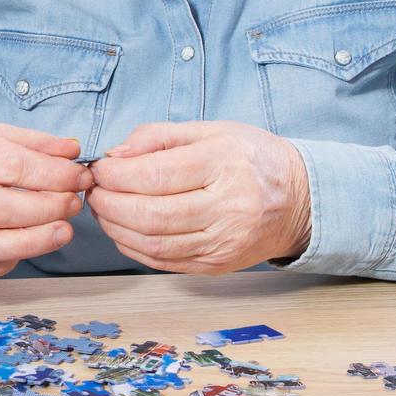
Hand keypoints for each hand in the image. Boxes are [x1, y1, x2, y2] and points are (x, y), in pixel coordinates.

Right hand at [0, 121, 91, 282]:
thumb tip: (73, 153)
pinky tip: (25, 247)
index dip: (53, 175)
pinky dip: (6, 263)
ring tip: (62, 231)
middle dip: (45, 210)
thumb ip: (33, 142)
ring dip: (33, 243)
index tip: (80, 177)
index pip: (9, 165)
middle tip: (73, 204)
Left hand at [88, 121, 311, 273]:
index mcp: (225, 163)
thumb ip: (159, 137)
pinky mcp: (219, 265)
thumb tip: (115, 155)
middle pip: (151, 214)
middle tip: (92, 191)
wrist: (302, 201)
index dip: (116, 175)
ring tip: (103, 209)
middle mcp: (229, 206)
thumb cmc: (251, 159)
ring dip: (115, 228)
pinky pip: (164, 261)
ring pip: (154, 243)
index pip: (156, 175)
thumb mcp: (211, 130)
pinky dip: (133, 247)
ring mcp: (225, 241)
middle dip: (108, 203)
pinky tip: (123, 230)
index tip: (98, 169)